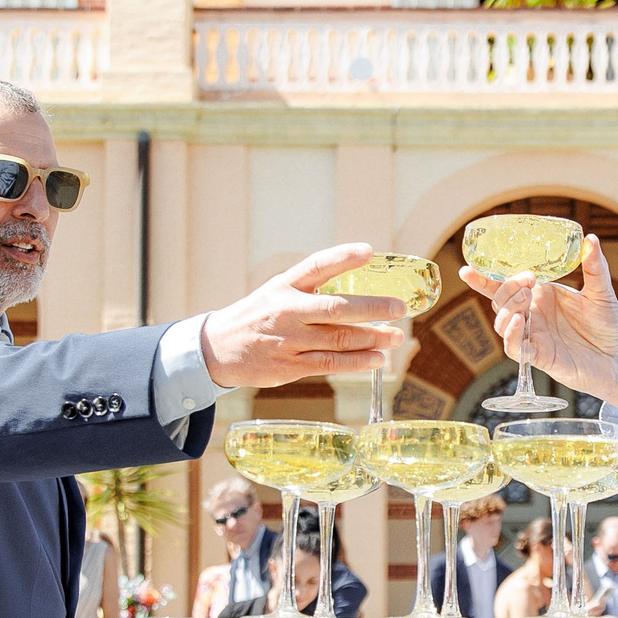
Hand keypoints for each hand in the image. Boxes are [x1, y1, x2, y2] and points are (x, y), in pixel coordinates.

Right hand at [199, 244, 404, 390]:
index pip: (316, 266)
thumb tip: (359, 288)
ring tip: (395, 336)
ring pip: (338, 339)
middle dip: (372, 308)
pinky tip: (376, 359)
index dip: (343, 257)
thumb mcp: (277, 291)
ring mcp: (289, 340)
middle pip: (336, 309)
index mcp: (285, 286)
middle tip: (399, 307)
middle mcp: (287, 311)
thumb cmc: (258, 316)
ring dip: (372, 338)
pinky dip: (357, 362)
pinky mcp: (290, 366)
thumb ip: (311, 287)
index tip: (369, 251)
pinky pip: (330, 364)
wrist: (218, 349)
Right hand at [463, 235, 617, 415]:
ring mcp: (534, 335)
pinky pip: (515, 348)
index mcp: (542, 295)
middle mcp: (533, 314)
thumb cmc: (609, 325)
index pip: (507, 284)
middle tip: (527, 283)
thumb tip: (591, 239)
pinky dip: (512, 336)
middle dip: (505, 289)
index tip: (468, 269)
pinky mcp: (539, 356)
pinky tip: (519, 322)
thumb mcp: (601, 292)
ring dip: (507, 310)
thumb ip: (594, 267)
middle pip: (500, 301)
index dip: (484, 278)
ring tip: (525, 300)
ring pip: (502, 323)